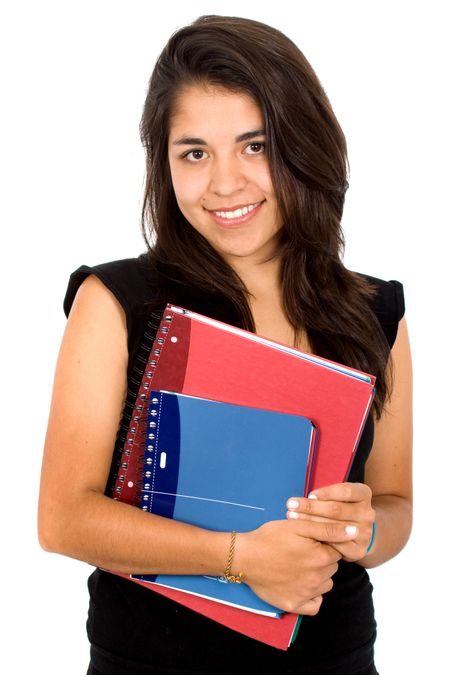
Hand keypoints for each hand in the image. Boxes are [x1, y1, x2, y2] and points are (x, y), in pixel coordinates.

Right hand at [234, 518, 357, 614]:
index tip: (309, 540)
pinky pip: (315, 604)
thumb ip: (329, 528)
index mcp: (321, 557)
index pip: (338, 550)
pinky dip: (312, 596)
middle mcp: (317, 579)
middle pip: (332, 567)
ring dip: (318, 575)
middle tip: (301, 550)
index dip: (324, 543)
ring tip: (298, 564)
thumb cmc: (270, 537)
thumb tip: (355, 531)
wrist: (244, 556)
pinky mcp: (294, 605)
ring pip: (325, 584)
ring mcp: (306, 594)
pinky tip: (301, 583)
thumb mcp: (298, 526)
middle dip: (322, 558)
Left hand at [286, 483, 375, 562]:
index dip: (326, 493)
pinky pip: (335, 544)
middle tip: (291, 505)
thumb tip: (308, 498)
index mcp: (364, 494)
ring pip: (333, 526)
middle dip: (310, 507)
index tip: (309, 494)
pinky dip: (319, 539)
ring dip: (310, 522)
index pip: (346, 491)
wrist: (358, 533)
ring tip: (292, 517)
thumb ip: (328, 495)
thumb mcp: (340, 496)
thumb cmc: (341, 509)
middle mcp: (367, 513)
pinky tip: (305, 535)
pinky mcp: (358, 550)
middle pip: (336, 509)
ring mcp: (364, 532)